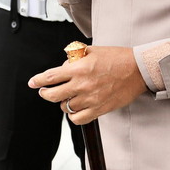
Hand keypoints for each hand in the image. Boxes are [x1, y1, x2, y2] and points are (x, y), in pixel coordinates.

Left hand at [27, 46, 146, 124]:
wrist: (137, 70)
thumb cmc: (116, 58)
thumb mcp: (92, 50)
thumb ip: (75, 57)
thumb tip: (63, 64)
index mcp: (78, 68)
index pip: (50, 77)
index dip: (37, 80)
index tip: (32, 83)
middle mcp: (81, 85)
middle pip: (52, 95)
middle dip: (45, 93)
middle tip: (44, 91)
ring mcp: (90, 99)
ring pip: (65, 107)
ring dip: (63, 102)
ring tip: (67, 97)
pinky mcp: (99, 109)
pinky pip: (78, 119)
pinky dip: (73, 115)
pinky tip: (75, 109)